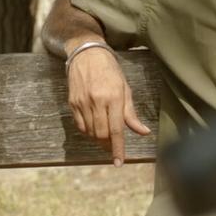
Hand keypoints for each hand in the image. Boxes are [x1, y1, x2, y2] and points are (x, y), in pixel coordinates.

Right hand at [66, 45, 149, 165]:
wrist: (86, 53)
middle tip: (113, 147)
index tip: (119, 162)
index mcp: (113, 97)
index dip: (118, 148)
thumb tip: (143, 132)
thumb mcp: (125, 89)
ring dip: (98, 139)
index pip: (116, 130)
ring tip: (105, 135)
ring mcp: (82, 102)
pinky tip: (94, 127)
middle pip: (101, 134)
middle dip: (108, 145)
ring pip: (90, 132)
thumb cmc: (110, 70)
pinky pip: (80, 125)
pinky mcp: (72, 103)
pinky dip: (88, 131)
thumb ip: (131, 113)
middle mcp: (96, 101)